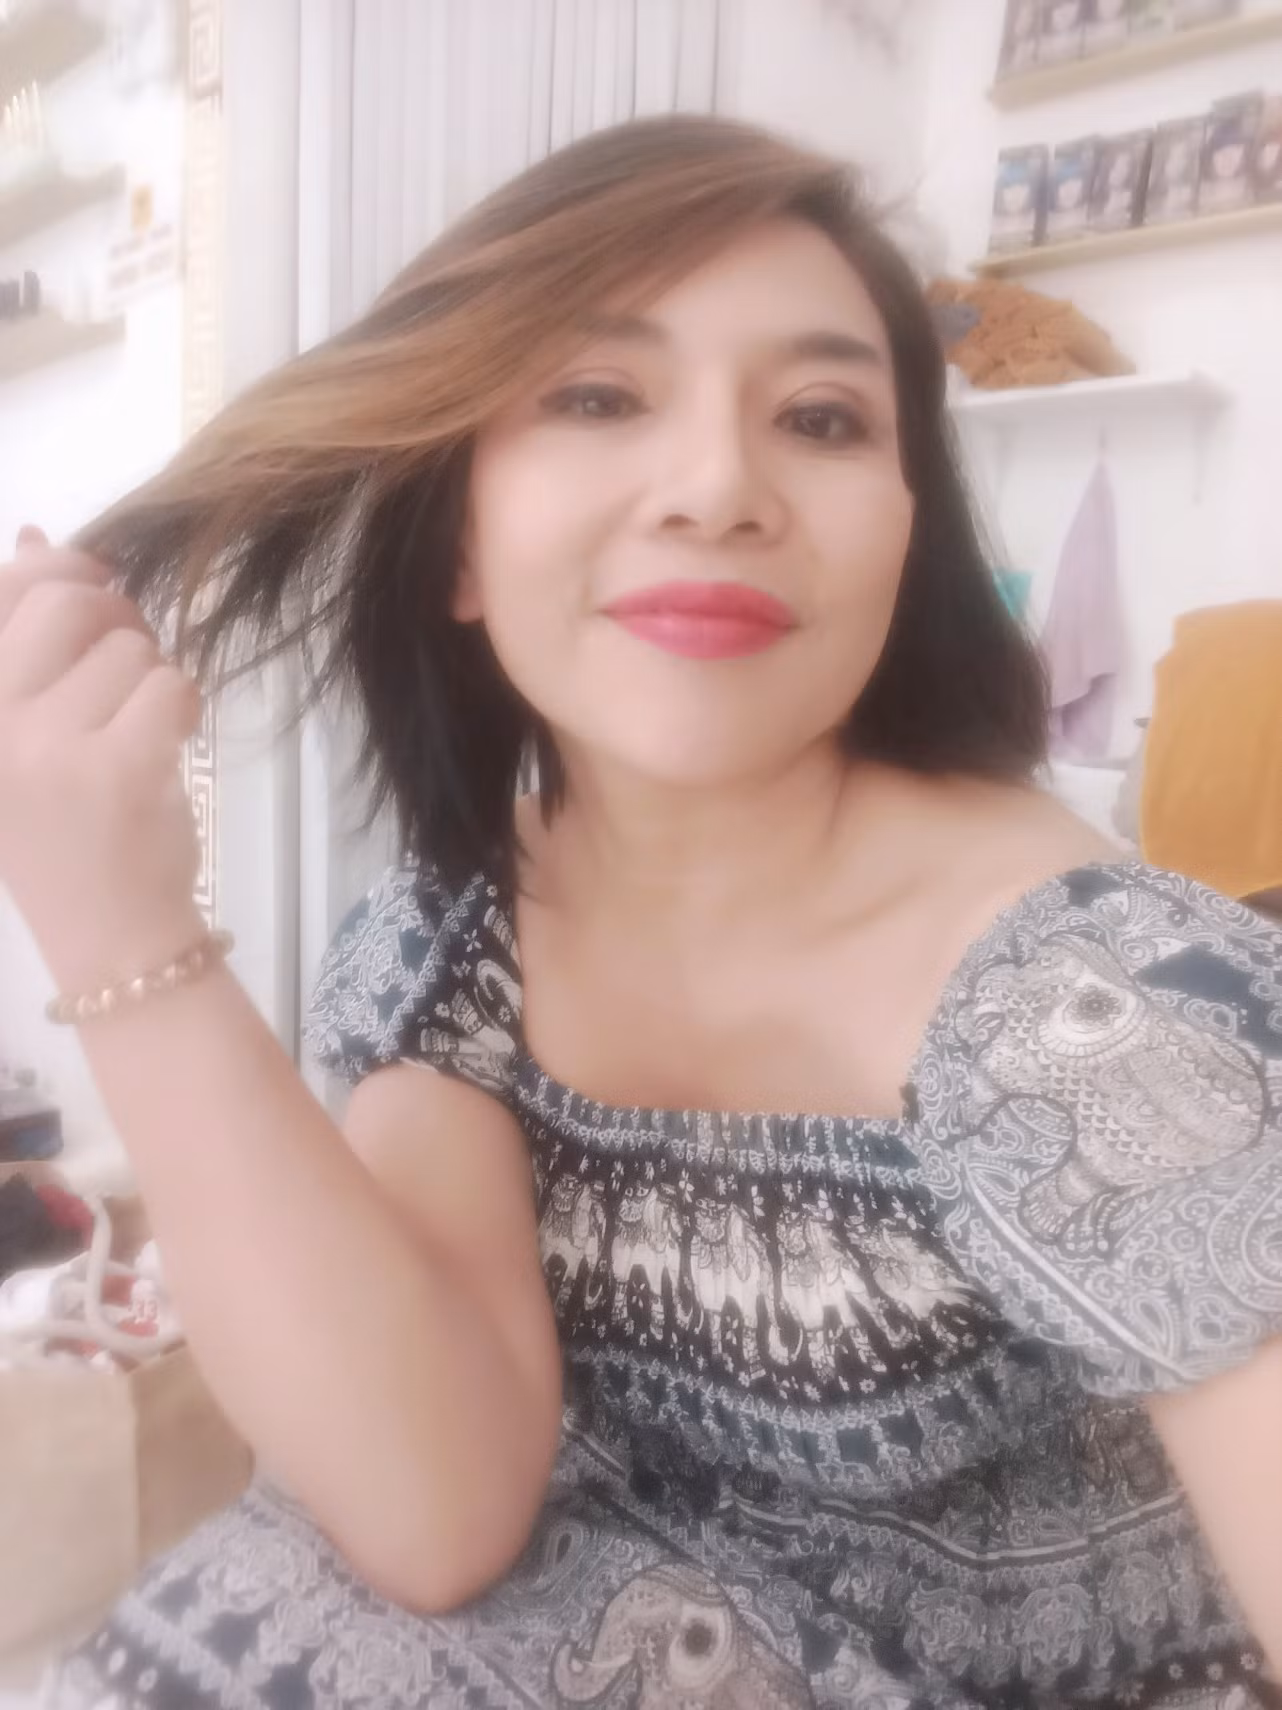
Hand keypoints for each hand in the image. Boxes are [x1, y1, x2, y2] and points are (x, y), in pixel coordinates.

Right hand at [0, 527, 205, 995]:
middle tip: (128, 674)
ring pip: (131, 649)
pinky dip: (182, 711)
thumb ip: (22, 633)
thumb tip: (36, 534)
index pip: (4, 588)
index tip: (94, 584)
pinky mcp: (115, 768)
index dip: (61, 568)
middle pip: (69, 604)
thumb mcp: (20, 730)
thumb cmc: (66, 828)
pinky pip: (170, 685)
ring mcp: (46, 745)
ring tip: (136, 736)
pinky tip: (165, 751)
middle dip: (118, 622)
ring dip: (152, 682)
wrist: (107, 933)